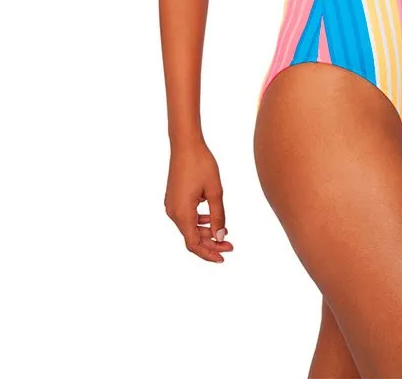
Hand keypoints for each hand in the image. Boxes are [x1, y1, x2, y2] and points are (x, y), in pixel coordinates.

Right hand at [165, 142, 233, 262]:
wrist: (186, 144)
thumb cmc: (201, 164)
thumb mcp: (215, 191)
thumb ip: (218, 215)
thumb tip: (220, 236)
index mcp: (182, 213)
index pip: (194, 244)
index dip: (209, 253)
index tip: (224, 257)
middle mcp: (173, 213)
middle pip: (191, 237)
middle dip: (211, 243)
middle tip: (230, 245)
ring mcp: (171, 205)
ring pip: (189, 227)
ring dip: (205, 232)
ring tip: (224, 232)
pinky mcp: (173, 199)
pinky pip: (186, 217)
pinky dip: (199, 222)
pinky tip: (211, 218)